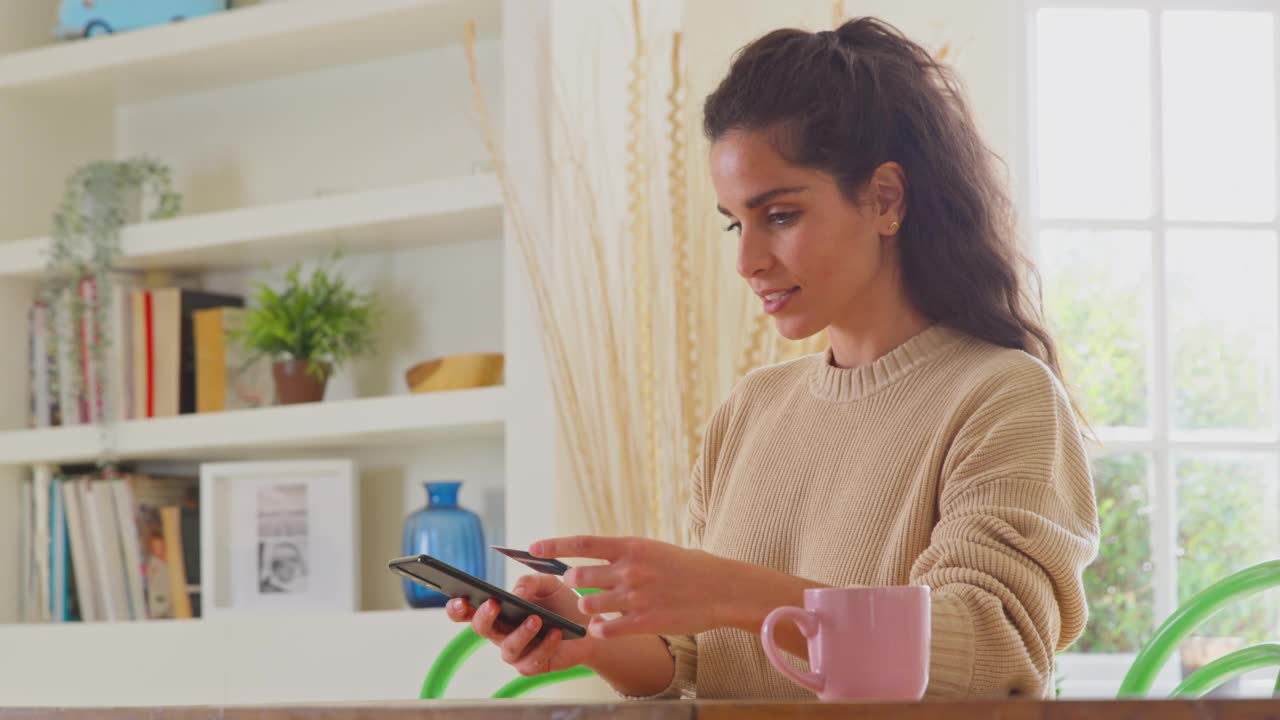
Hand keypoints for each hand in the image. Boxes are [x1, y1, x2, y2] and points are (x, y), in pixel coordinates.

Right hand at [445, 574, 597, 675]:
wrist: (587, 624)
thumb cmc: (561, 603)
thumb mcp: (547, 584)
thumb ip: (530, 582)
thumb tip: (516, 593)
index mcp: (496, 611)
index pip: (467, 611)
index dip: (457, 607)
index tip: (459, 598)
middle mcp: (500, 633)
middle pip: (481, 629)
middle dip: (483, 617)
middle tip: (493, 604)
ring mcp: (515, 652)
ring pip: (508, 648)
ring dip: (521, 633)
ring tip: (535, 619)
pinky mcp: (533, 666)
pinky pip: (534, 659)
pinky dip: (546, 645)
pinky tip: (556, 632)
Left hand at [530, 535, 771, 639]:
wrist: (722, 588)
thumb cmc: (688, 568)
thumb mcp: (654, 550)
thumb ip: (624, 555)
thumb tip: (592, 558)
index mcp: (631, 546)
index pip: (582, 543)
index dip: (553, 545)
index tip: (532, 548)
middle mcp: (629, 569)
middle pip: (579, 577)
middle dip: (572, 584)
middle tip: (577, 587)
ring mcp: (636, 596)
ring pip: (589, 605)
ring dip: (587, 609)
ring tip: (597, 609)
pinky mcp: (644, 621)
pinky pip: (606, 628)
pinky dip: (600, 629)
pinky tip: (605, 627)